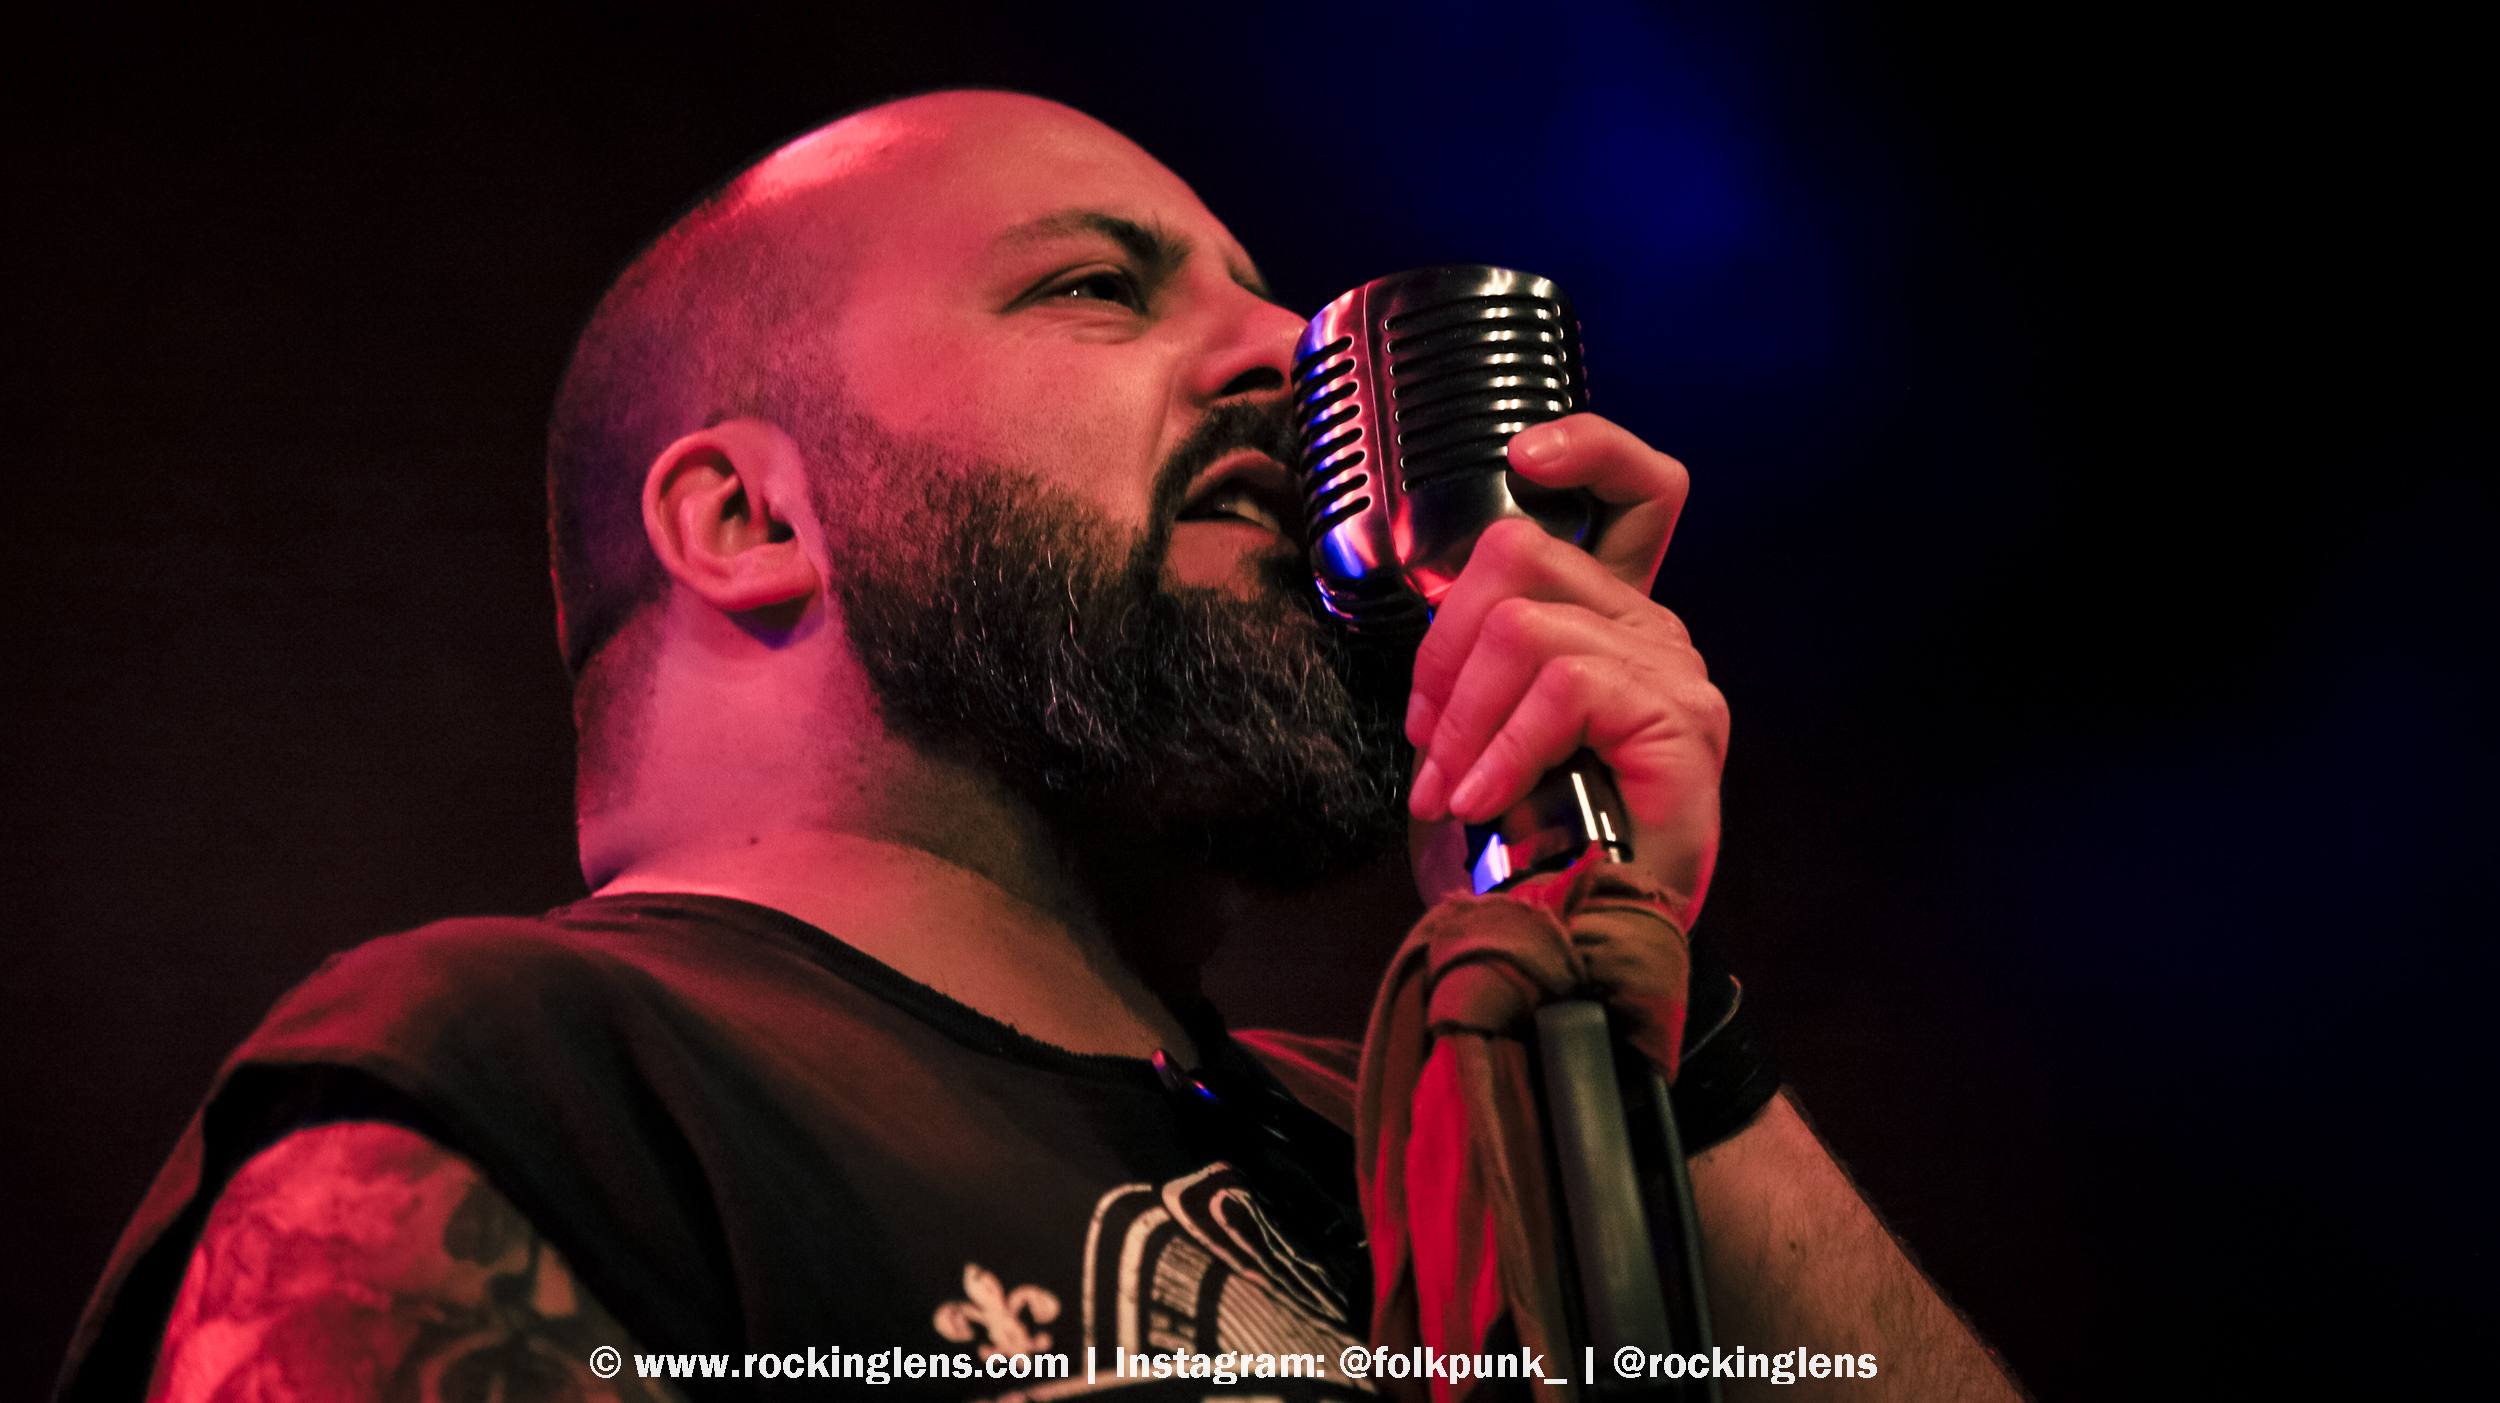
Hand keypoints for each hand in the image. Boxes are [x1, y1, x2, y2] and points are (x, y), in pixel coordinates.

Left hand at [1403, 414, 1727, 925]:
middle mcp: (1654, 632)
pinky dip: (1501, 747)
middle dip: (1441, 646)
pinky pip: (1560, 686)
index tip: (1522, 457)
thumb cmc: (1520, 850)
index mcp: (1611, 619)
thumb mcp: (1478, 732)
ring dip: (1462, 715)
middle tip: (1431, 740)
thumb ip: (1474, 657)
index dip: (1587, 447)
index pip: (1636, 487)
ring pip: (1523, 623)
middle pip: (1522, 550)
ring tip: (1454, 789)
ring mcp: (1675, 674)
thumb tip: (1425, 611)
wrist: (1568, 950)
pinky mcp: (1679, 722)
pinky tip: (1483, 801)